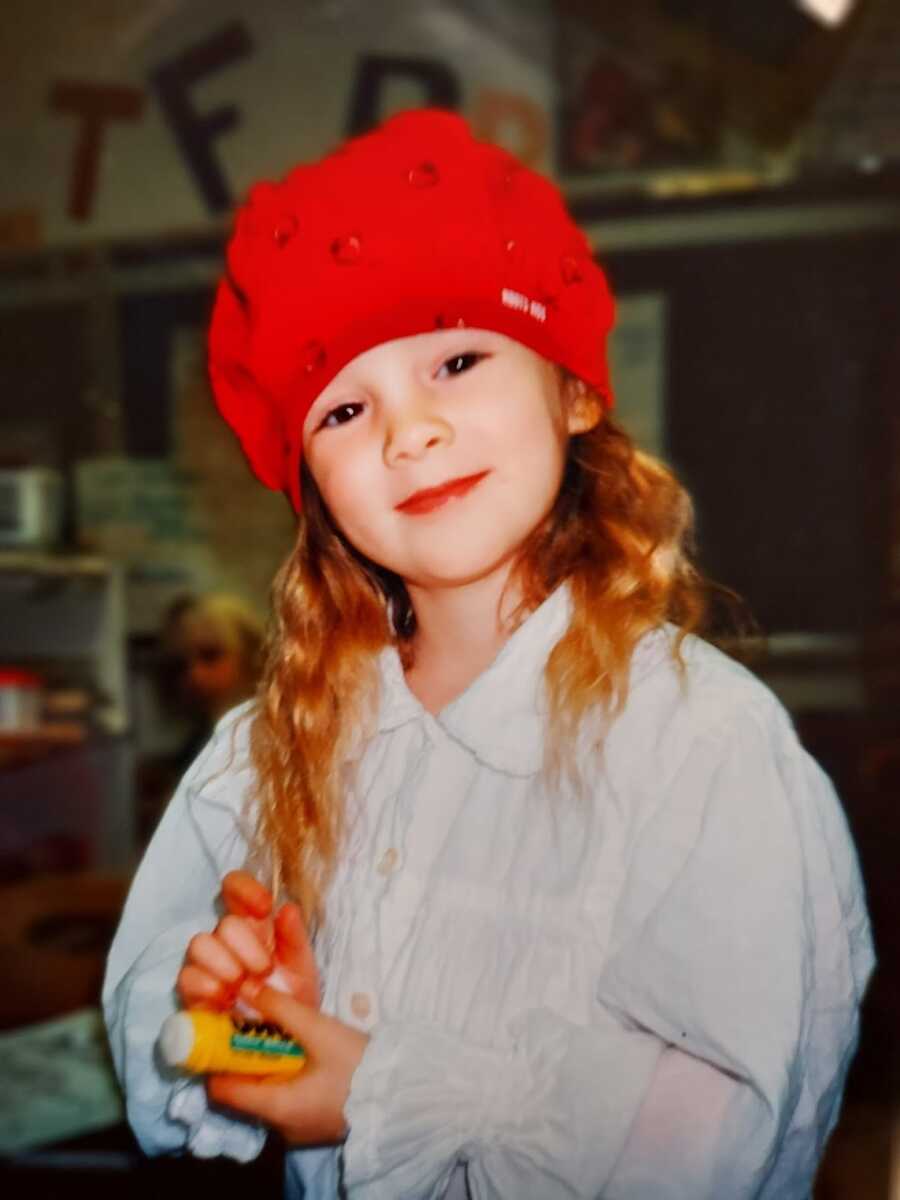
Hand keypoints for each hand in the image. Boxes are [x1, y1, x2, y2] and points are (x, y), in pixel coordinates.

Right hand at [177, 871, 319, 1010]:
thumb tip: (286, 909)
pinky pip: (188, 978)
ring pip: (199, 944)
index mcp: (253, 925)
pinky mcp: (192, 995)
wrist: (284, 1044)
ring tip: (243, 987)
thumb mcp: (302, 967)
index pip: (234, 887)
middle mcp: (225, 941)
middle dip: (246, 946)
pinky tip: (226, 1001)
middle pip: (223, 922)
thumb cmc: (293, 998)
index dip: (244, 889)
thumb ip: (295, 938)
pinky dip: (209, 988)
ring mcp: (205, 966)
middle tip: (264, 972)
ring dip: (225, 965)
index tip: (264, 907)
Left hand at [207, 984, 368, 1145]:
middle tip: (252, 1022)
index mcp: (276, 1107)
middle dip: (244, 1056)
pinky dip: (285, 1077)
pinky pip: (286, 1100)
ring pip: (266, 1094)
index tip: (222, 1029)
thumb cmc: (360, 1065)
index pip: (221, 1090)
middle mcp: (280, 1126)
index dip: (216, 1058)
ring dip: (267, 1065)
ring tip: (279, 1032)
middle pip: (243, 1091)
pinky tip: (301, 1053)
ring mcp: (298, 1128)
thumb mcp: (320, 1030)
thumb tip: (245, 987)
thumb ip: (280, 1008)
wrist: (405, 1094)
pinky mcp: (314, 1123)